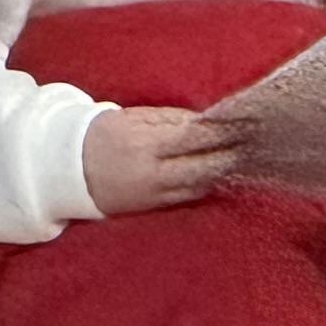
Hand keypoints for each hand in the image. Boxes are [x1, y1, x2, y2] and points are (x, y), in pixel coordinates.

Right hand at [82, 105, 242, 216]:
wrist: (66, 170)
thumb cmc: (103, 134)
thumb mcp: (134, 118)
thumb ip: (173, 119)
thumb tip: (211, 120)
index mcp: (143, 143)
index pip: (196, 138)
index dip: (225, 132)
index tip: (250, 123)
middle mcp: (150, 173)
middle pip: (205, 167)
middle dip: (233, 155)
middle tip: (259, 144)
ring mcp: (152, 194)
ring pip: (201, 185)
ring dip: (225, 172)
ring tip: (246, 157)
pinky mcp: (152, 208)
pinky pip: (188, 197)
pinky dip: (207, 185)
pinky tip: (222, 174)